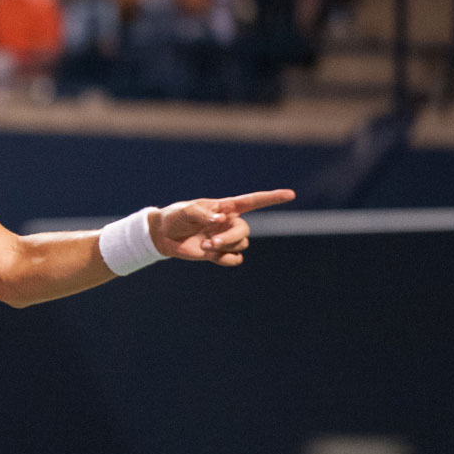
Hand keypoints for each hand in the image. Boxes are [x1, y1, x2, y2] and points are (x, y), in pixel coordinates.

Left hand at [148, 189, 294, 265]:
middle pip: (244, 231)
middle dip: (230, 239)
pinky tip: (212, 255)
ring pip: (241, 245)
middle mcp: (229, 222)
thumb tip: (221, 220)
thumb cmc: (175, 216)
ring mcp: (226, 238)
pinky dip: (225, 259)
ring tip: (205, 245)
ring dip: (225, 248)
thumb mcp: (186, 211)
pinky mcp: (220, 253)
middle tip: (211, 242)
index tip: (291, 194)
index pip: (252, 201)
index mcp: (225, 208)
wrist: (163, 235)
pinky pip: (235, 259)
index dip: (271, 198)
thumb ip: (204, 214)